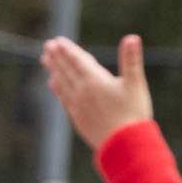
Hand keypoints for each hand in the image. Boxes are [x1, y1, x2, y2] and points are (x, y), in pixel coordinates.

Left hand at [40, 35, 153, 149]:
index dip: (67, 50)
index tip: (57, 41)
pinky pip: (63, 98)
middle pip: (66, 70)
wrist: (125, 145)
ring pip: (62, 83)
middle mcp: (82, 92)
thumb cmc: (133, 113)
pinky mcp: (78, 118)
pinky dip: (57, 89)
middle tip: (47, 46)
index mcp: (95, 81)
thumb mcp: (136, 84)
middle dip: (57, 57)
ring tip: (45, 61)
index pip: (77, 61)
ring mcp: (78, 106)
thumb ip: (131, 60)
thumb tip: (132, 37)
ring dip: (54, 70)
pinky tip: (53, 84)